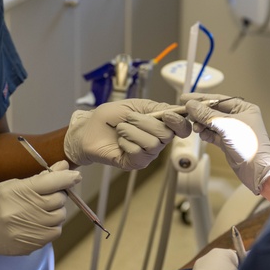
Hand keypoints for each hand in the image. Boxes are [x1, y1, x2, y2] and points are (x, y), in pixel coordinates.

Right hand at [0, 161, 80, 260]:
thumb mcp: (13, 184)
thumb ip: (40, 177)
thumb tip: (64, 166)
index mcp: (20, 192)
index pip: (52, 182)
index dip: (67, 177)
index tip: (75, 175)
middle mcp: (26, 211)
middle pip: (59, 200)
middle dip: (59, 194)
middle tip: (49, 194)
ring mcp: (30, 230)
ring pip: (60, 217)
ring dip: (56, 211)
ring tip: (42, 209)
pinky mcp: (32, 244)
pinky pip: (55, 232)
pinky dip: (52, 226)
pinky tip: (40, 222)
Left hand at [64, 99, 190, 169]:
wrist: (88, 130)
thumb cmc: (108, 117)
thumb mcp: (133, 105)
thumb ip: (156, 108)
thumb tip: (177, 109)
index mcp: (159, 125)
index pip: (182, 128)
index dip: (179, 122)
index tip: (167, 115)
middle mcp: (157, 141)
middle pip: (167, 135)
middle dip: (145, 123)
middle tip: (129, 119)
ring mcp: (147, 154)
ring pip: (152, 143)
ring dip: (132, 131)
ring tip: (121, 129)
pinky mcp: (135, 163)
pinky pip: (139, 153)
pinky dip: (127, 143)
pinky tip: (120, 142)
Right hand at [179, 93, 269, 194]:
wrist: (257, 170)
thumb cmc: (249, 145)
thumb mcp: (226, 126)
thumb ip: (207, 115)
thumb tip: (191, 105)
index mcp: (244, 108)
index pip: (219, 99)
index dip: (201, 98)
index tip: (186, 98)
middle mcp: (239, 117)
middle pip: (214, 111)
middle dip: (200, 113)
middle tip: (187, 114)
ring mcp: (233, 130)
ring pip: (212, 123)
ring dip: (202, 125)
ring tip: (196, 128)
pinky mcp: (228, 142)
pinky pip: (213, 134)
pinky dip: (206, 134)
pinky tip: (202, 135)